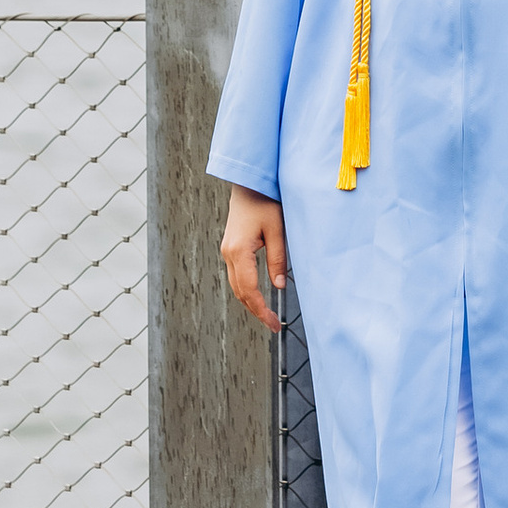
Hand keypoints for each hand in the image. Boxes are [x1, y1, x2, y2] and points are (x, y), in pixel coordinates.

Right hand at [221, 185, 288, 335]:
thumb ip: (278, 259)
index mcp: (239, 251)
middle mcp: (228, 253)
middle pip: (240, 292)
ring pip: (236, 285)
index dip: (261, 310)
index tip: (274, 324)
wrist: (249, 182)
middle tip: (273, 325)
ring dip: (250, 301)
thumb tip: (279, 286)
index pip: (249, 290)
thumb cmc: (264, 201)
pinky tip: (258, 294)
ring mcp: (227, 250)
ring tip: (267, 314)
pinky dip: (246, 289)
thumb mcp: (277, 230)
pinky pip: (237, 275)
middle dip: (256, 311)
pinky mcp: (230, 247)